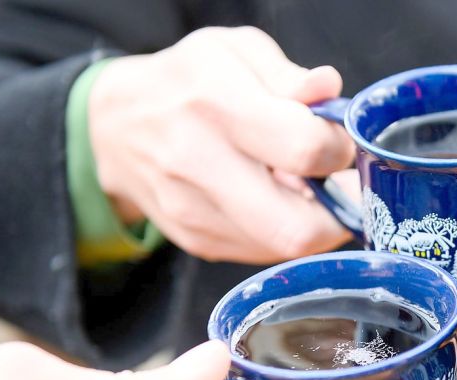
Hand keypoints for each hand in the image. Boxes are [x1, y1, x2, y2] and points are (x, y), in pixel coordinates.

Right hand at [89, 26, 356, 263]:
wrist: (115, 126)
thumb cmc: (188, 81)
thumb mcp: (236, 51)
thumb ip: (288, 75)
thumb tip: (328, 91)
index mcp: (216, 102)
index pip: (305, 149)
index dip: (340, 149)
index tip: (339, 140)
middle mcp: (198, 163)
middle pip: (299, 229)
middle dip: (340, 211)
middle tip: (342, 182)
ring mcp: (194, 211)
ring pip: (286, 247)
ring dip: (314, 221)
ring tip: (304, 184)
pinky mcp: (198, 241)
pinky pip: (265, 251)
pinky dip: (285, 228)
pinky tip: (275, 197)